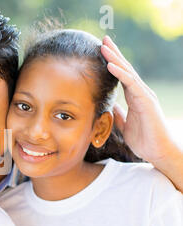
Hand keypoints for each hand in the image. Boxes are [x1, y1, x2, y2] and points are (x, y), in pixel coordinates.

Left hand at [101, 35, 179, 163]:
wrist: (158, 152)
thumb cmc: (144, 140)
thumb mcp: (125, 125)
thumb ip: (119, 114)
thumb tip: (110, 106)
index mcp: (134, 97)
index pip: (121, 76)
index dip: (112, 63)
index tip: (101, 52)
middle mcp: (140, 93)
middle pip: (125, 69)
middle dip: (114, 54)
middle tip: (103, 40)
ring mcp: (144, 95)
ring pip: (128, 72)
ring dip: (115, 59)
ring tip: (104, 47)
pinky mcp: (146, 101)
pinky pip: (131, 83)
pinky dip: (120, 73)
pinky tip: (110, 65)